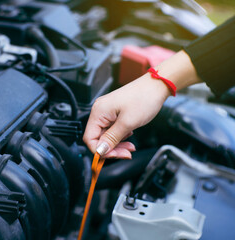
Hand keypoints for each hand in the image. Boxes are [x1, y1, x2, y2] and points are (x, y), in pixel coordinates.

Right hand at [83, 50, 201, 158]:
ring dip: (117, 144)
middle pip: (98, 138)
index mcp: (99, 112)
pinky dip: (120, 137)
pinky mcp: (114, 113)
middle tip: (126, 153)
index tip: (114, 156)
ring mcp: (107, 112)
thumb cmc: (143, 98)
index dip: (101, 150)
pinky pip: (112, 130)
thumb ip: (112, 139)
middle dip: (112, 148)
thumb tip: (101, 151)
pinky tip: (130, 136)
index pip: (90, 138)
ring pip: (106, 136)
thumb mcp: (128, 123)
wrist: (156, 86)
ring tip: (130, 147)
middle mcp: (100, 111)